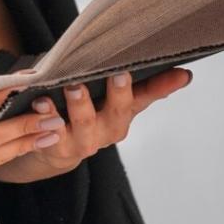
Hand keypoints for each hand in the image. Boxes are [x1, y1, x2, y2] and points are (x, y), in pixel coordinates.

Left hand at [0, 68, 191, 183]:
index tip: (182, 74)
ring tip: (74, 86)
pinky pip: (51, 132)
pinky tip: (41, 102)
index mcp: (123, 113)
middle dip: (119, 93)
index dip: (164, 86)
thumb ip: (140, 86)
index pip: (147, 96)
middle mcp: (108, 130)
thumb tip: (182, 73)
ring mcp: (84, 141)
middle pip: (118, 111)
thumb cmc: (86, 113)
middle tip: (118, 74)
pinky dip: (46, 116)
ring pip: (84, 122)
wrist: (55, 150)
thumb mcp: (112, 100)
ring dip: (80, 103)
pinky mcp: (58, 147)